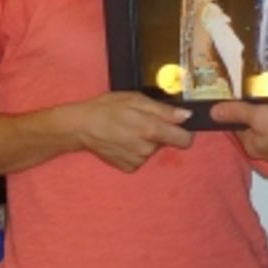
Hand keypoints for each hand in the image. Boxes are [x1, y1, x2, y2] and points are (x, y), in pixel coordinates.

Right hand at [55, 92, 192, 172]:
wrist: (81, 127)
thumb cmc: (107, 108)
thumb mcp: (135, 99)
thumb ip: (164, 110)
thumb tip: (186, 116)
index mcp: (151, 130)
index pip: (185, 140)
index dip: (183, 131)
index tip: (175, 124)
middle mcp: (147, 149)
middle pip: (167, 142)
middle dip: (159, 132)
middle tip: (140, 120)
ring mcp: (138, 161)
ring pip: (152, 149)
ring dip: (145, 141)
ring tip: (127, 129)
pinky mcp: (129, 168)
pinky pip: (141, 158)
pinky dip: (135, 150)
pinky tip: (122, 141)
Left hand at [209, 98, 267, 167]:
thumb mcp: (260, 115)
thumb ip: (236, 113)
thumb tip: (213, 113)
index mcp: (252, 145)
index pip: (235, 126)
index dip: (234, 109)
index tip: (236, 93)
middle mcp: (265, 149)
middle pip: (253, 126)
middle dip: (255, 110)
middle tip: (257, 90)